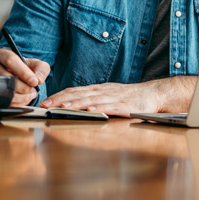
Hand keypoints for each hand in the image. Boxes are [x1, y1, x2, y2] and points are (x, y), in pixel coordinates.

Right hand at [0, 48, 50, 106]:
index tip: (34, 82)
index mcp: (2, 54)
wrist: (17, 77)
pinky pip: (3, 101)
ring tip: (29, 94)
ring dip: (21, 96)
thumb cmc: (26, 69)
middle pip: (6, 77)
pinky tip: (23, 99)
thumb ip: (41, 69)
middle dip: (23, 87)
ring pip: (4, 91)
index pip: (10, 60)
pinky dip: (17, 103)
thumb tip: (39, 80)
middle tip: (32, 90)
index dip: (23, 72)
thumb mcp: (36, 64)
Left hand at [40, 76, 196, 116]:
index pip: (74, 91)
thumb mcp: (107, 95)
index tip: (45, 101)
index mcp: (97, 89)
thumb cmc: (129, 97)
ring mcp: (113, 98)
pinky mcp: (124, 106)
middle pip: (78, 94)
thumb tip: (73, 104)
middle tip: (45, 105)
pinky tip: (90, 110)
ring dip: (75, 103)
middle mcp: (102, 91)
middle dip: (60, 100)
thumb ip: (92, 99)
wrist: (153, 94)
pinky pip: (110, 107)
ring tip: (63, 107)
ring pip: (91, 100)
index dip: (59, 96)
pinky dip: (99, 108)